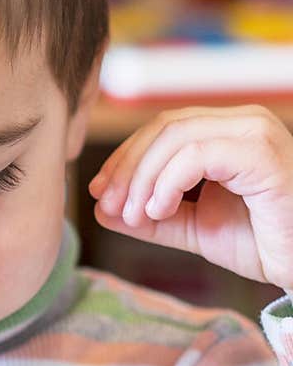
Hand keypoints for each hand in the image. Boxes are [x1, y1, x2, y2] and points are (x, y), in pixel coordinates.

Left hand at [88, 105, 292, 291]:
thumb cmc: (265, 243)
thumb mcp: (194, 227)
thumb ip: (152, 217)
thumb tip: (101, 209)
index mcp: (228, 132)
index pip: (163, 128)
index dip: (126, 157)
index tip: (100, 192)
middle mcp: (243, 122)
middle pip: (164, 127)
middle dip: (127, 166)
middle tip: (108, 204)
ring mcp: (254, 133)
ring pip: (176, 137)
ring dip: (143, 177)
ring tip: (135, 215)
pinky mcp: (261, 153)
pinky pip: (197, 156)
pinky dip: (168, 182)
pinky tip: (159, 209)